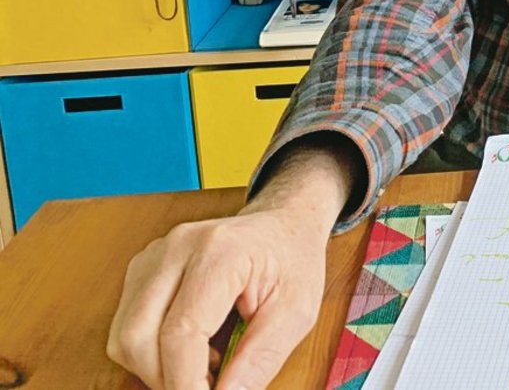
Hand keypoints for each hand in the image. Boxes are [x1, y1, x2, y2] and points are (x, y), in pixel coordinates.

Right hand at [107, 136, 360, 388]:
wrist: (283, 222)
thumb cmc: (292, 260)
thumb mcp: (296, 312)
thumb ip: (260, 359)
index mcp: (220, 252)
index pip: (180, 333)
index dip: (186, 382)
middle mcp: (176, 248)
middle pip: (137, 337)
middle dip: (166, 377)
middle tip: (208, 384)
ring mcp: (154, 256)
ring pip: (124, 336)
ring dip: (156, 366)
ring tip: (204, 361)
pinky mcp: (143, 269)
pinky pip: (127, 326)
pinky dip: (151, 350)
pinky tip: (191, 345)